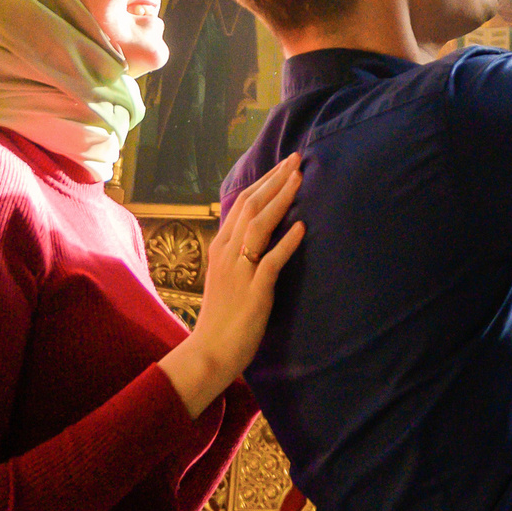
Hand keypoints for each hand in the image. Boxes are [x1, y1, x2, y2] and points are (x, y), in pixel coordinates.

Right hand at [161, 155, 304, 414]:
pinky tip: (301, 227)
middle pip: (251, 206)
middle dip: (275, 180)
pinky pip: (270, 261)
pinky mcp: (253, 291)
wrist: (210, 352)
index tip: (284, 164)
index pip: (242, 203)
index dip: (264, 181)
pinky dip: (286, 242)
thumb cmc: (223, 315)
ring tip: (299, 179)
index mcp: (221, 247)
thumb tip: (260, 227)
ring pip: (259, 226)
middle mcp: (227, 253)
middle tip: (297, 158)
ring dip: (280, 200)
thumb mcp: (227, 274)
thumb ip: (240, 250)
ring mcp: (239, 271)